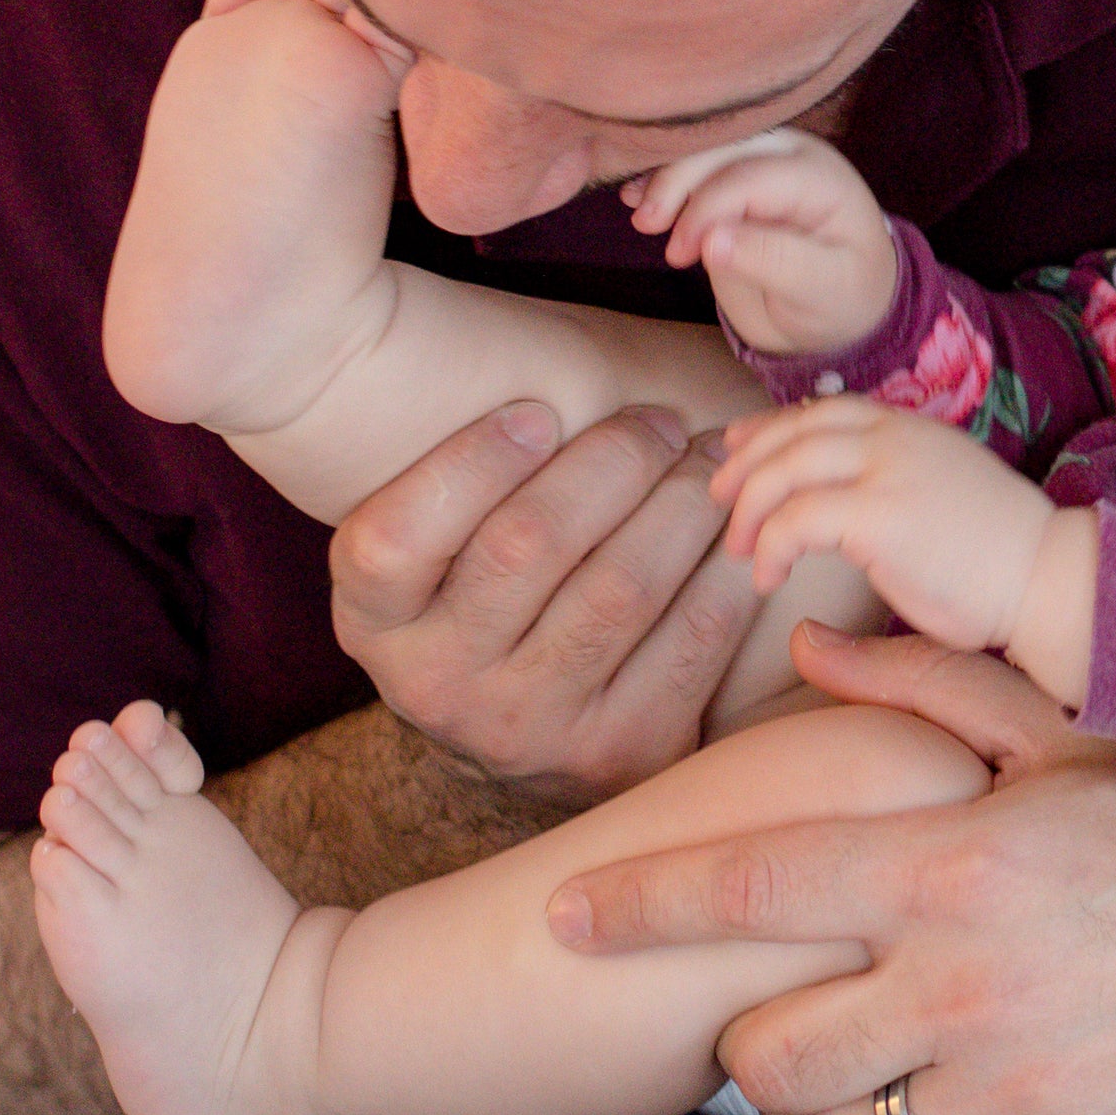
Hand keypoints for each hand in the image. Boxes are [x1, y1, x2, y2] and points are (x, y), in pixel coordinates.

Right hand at [328, 402, 760, 796]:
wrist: (528, 736)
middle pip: (529, 545)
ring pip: (623, 586)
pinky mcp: (619, 751)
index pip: (393, 537)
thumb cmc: (491, 590)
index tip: (537, 410)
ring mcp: (529, 728)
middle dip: (613, 459)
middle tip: (658, 420)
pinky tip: (740, 527)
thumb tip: (540, 363)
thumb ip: (466, 471)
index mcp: (375, 621)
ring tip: (712, 457)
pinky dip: (727, 566)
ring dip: (684, 501)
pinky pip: (693, 637)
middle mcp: (438, 685)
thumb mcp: (439, 545)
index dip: (473, 461)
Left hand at [541, 627, 1115, 1114]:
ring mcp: (1019, 1094)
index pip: (747, 891)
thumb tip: (812, 642)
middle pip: (763, 1055)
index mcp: (957, 864)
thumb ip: (932, 686)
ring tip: (848, 1078)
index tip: (560, 915)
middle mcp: (970, 986)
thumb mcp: (1075, 732)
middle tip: (779, 1015)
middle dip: (746, 1041)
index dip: (637, 905)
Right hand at [623, 130, 898, 358]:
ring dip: (664, 176)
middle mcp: (790, 157)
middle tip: (646, 228)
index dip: (708, 207)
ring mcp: (759, 160)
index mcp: (821, 179)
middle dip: (678, 181)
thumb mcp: (823, 290)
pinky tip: (634, 197)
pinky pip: (693, 164)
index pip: (753, 176)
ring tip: (640, 217)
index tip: (679, 253)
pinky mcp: (733, 175)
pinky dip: (661, 177)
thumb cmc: (841, 296)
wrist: (842, 302)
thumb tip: (712, 241)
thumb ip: (774, 261)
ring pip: (702, 148)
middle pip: (722, 148)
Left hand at [706, 398, 1082, 679]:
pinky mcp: (881, 516)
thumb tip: (838, 500)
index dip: (768, 428)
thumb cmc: (998, 555)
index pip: (820, 410)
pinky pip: (796, 521)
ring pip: (784, 470)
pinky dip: (770, 548)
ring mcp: (888, 470)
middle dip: (744, 466)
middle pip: (791, 432)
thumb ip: (892, 478)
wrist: (1050, 577)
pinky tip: (769, 578)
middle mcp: (895, 435)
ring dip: (749, 510)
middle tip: (720, 502)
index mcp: (909, 425)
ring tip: (743, 550)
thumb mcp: (939, 490)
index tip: (737, 452)